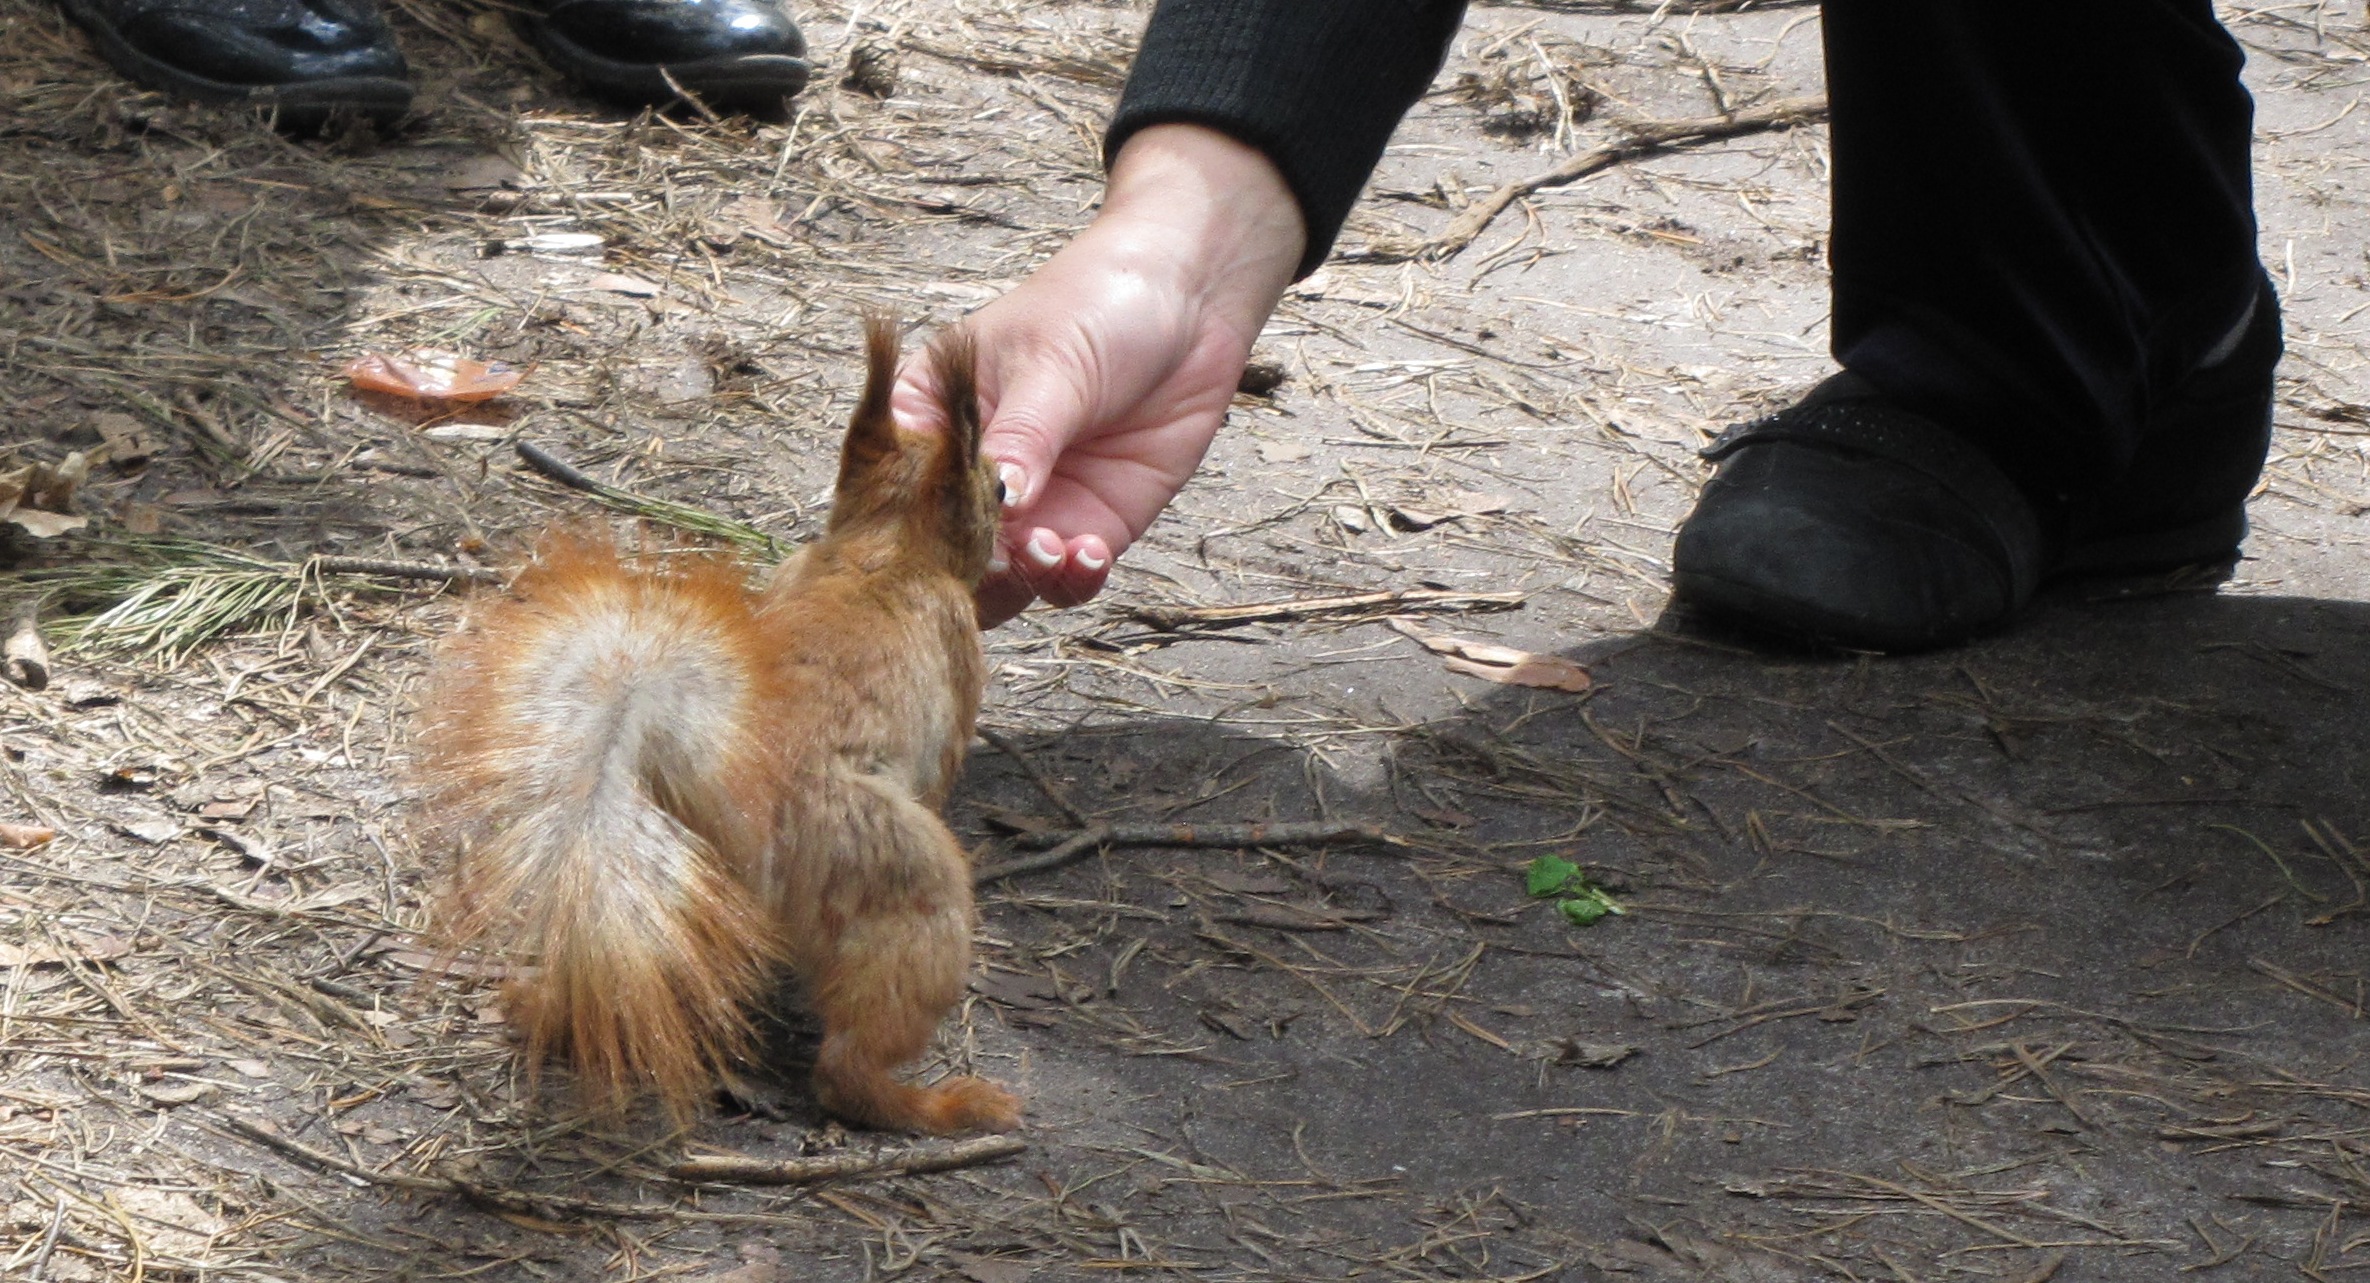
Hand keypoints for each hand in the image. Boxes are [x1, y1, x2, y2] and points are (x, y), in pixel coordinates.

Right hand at [891, 124, 1305, 625]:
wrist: (1188, 295)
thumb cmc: (1098, 303)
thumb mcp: (1050, 364)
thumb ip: (1022, 438)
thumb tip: (997, 504)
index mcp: (931, 418)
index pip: (896, 488)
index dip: (906, 525)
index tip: (934, 538)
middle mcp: (973, 473)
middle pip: (944, 550)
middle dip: (968, 568)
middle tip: (1000, 558)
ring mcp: (1034, 504)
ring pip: (1005, 579)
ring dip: (1023, 579)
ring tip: (1049, 549)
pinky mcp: (1092, 522)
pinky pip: (1069, 577)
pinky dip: (1074, 579)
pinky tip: (1088, 554)